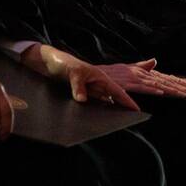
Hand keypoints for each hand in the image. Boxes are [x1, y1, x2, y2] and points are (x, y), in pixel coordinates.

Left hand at [23, 44, 141, 110]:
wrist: (48, 62)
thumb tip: (82, 100)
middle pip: (111, 99)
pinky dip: (93, 111)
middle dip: (120, 108)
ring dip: (106, 111)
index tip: (137, 110)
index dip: (127, 100)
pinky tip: (92, 119)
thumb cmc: (63, 62)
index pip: (117, 91)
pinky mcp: (80, 94)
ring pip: (101, 103)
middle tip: (128, 120)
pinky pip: (90, 105)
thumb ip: (78, 86)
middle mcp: (96, 84)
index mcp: (100, 77)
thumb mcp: (73, 72)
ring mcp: (89, 90)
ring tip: (112, 123)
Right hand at [100, 59, 185, 97]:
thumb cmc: (110, 74)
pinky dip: (152, 89)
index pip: (169, 78)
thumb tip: (154, 61)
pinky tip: (163, 92)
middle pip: (170, 81)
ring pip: (160, 84)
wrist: (91, 75)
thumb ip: (142, 66)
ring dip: (175, 89)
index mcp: (146, 72)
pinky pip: (142, 87)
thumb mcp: (128, 69)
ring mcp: (136, 78)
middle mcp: (144, 73)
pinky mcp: (127, 83)